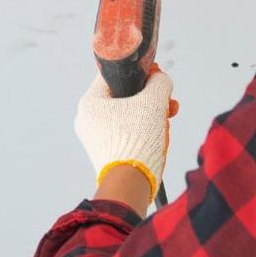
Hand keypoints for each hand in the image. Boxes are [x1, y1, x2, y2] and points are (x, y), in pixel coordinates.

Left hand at [75, 69, 176, 208]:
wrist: (130, 183)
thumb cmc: (138, 140)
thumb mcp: (153, 102)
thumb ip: (159, 82)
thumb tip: (160, 79)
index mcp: (90, 102)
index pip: (113, 75)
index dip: (138, 73)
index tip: (156, 76)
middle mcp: (87, 119)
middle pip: (123, 97)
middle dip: (150, 98)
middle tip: (166, 101)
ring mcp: (94, 138)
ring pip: (127, 116)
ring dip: (150, 114)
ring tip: (168, 117)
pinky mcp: (105, 153)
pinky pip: (126, 133)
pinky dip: (143, 130)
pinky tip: (159, 133)